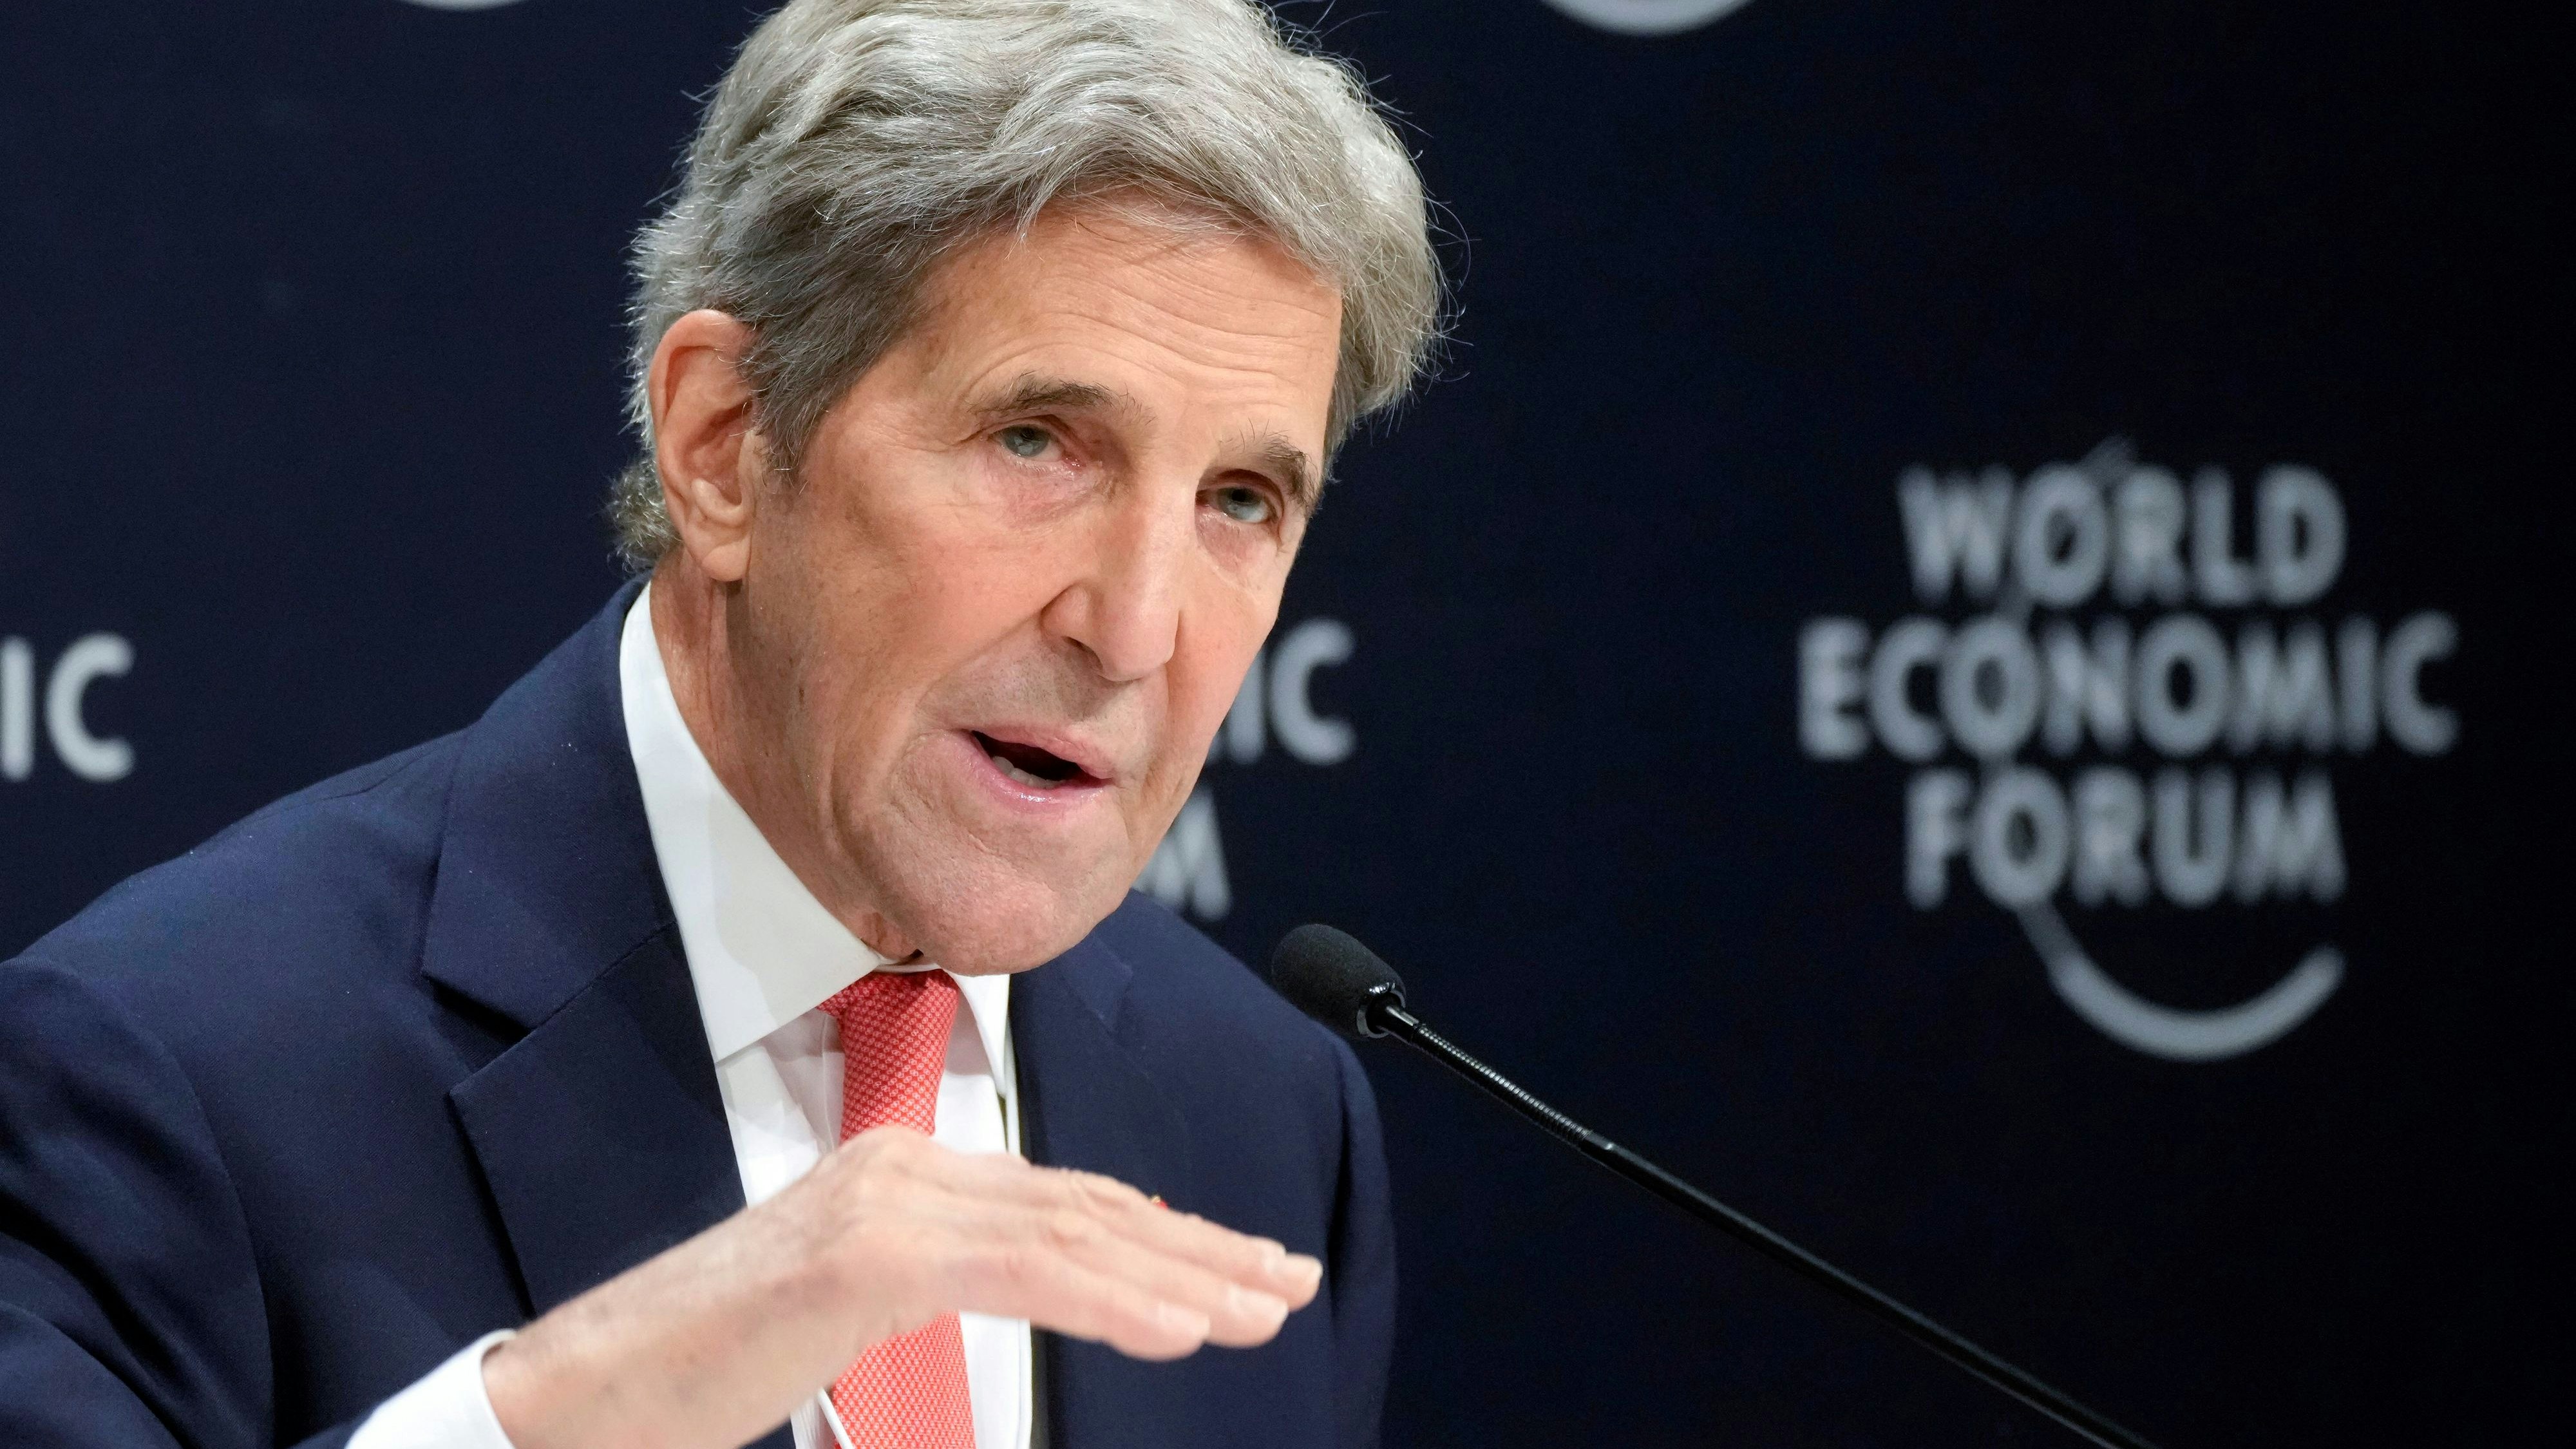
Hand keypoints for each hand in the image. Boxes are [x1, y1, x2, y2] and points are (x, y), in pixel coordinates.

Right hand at [484, 1127, 1321, 1448]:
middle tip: (1289, 1282)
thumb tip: (1040, 1290)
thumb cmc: (705, 1369)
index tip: (1243, 1270)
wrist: (586, 1394)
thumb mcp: (851, 1319)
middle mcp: (903, 1170)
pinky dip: (1115, 1297)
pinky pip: (1023, 1273)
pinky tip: (1183, 1326)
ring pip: (1073, 1233)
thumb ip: (939, 1286)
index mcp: (901, 1178)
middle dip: (1201, 1246)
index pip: (1065, 1202)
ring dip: (1184, 1275)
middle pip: (1088, 1207)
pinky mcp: (869, 1255)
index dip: (1167, 1233)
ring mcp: (886, 1204)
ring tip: (1262, 1309)